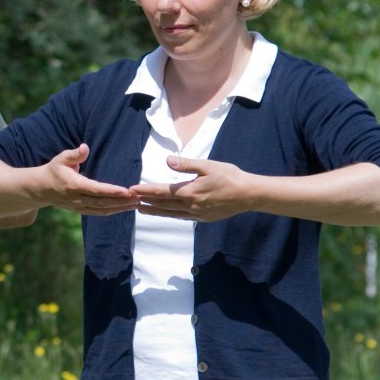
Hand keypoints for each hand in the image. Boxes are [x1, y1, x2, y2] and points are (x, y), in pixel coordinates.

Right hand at [40, 145, 139, 215]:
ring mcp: (79, 206)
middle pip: (102, 202)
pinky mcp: (81, 210)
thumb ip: (74, 154)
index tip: (126, 191)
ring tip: (136, 204)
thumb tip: (85, 147)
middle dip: (121, 201)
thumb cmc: (53, 170)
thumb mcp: (60, 159)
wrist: (40, 188)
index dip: (111, 191)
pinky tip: (124, 208)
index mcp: (73, 185)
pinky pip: (98, 212)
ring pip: (102, 210)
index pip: (95, 189)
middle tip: (138, 197)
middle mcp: (77, 198)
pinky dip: (112, 211)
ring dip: (120, 208)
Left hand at [131, 155, 251, 221]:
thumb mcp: (208, 166)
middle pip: (163, 204)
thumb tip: (167, 160)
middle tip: (130, 200)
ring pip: (170, 213)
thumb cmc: (230, 176)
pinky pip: (182, 217)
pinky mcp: (203, 218)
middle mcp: (191, 205)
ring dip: (155, 211)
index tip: (131, 189)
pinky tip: (165, 213)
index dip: (145, 191)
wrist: (249, 194)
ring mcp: (197, 214)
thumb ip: (186, 164)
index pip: (161, 192)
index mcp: (190, 191)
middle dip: (145, 201)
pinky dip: (170, 214)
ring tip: (141, 209)